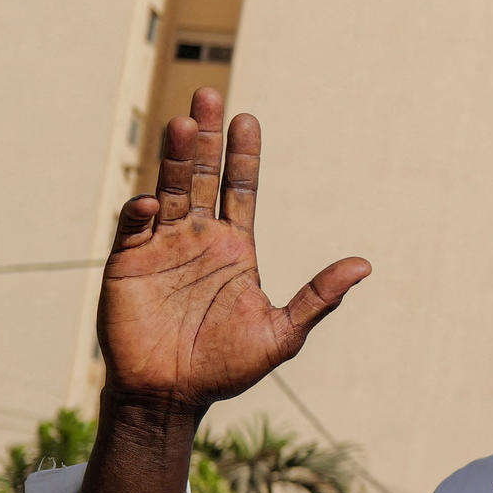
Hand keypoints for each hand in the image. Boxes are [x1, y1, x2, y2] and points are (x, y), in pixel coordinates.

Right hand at [98, 91, 369, 415]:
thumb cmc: (227, 367)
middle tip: (207, 95)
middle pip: (202, 176)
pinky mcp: (127, 265)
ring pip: (169, 190)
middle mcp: (198, 238)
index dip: (243, 155)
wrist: (173, 397)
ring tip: (180, 123)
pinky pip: (134, 229)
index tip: (247, 120)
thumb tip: (365, 265)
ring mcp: (161, 247)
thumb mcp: (282, 333)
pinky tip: (154, 202)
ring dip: (173, 159)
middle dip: (203, 138)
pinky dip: (141, 211)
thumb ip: (318, 297)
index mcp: (235, 247)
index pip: (241, 188)